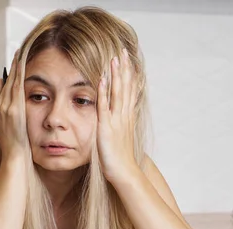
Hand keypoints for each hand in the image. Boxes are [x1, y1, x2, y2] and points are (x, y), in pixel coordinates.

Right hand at [0, 51, 28, 162]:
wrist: (15, 156)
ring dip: (17, 64)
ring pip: (11, 80)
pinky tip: (24, 63)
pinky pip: (17, 85)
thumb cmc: (17, 144)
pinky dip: (20, 72)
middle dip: (14, 65)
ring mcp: (4, 106)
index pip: (1, 85)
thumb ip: (13, 112)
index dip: (9, 73)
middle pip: (6, 79)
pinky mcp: (12, 108)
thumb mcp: (13, 126)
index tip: (16, 62)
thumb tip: (17, 102)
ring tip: (22, 51)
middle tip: (19, 50)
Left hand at [96, 48, 138, 183]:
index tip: (128, 61)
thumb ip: (119, 126)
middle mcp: (124, 116)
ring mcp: (116, 121)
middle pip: (126, 87)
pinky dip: (104, 92)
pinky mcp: (106, 127)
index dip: (129, 75)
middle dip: (124, 69)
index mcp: (127, 117)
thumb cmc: (121, 160)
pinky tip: (102, 79)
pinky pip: (104, 106)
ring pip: (117, 93)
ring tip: (114, 58)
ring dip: (116, 75)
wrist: (125, 173)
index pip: (130, 91)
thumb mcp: (121, 138)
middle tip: (123, 51)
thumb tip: (119, 120)